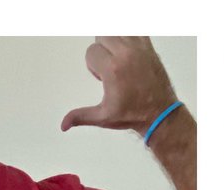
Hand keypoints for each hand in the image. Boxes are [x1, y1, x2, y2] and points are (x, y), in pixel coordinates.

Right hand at [61, 38, 176, 136]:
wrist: (160, 114)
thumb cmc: (133, 115)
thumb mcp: (104, 117)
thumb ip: (81, 116)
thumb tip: (63, 125)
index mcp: (112, 70)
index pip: (91, 52)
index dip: (94, 66)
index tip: (104, 79)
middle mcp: (125, 55)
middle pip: (102, 36)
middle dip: (102, 51)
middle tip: (111, 68)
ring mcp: (138, 48)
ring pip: (116, 31)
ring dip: (114, 42)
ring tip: (120, 60)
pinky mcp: (148, 47)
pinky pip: (133, 30)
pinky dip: (128, 37)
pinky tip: (129, 53)